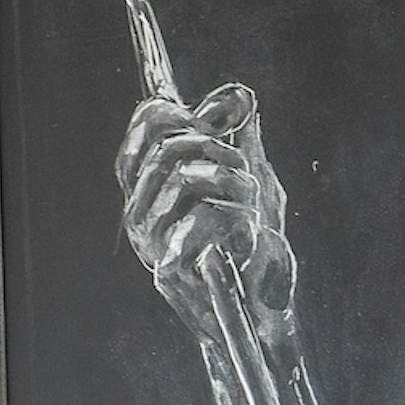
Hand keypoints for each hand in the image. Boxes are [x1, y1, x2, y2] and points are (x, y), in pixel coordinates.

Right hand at [120, 83, 298, 347]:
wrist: (265, 310)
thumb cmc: (255, 245)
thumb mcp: (255, 179)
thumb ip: (243, 137)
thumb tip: (238, 94)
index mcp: (151, 181)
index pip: (149, 121)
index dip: (185, 112)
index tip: (217, 128)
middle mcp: (139, 208)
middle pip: (170, 145)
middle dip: (223, 154)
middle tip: (246, 181)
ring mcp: (149, 239)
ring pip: (188, 178)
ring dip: (237, 191)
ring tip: (251, 216)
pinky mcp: (166, 269)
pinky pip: (202, 219)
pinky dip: (238, 224)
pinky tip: (245, 243)